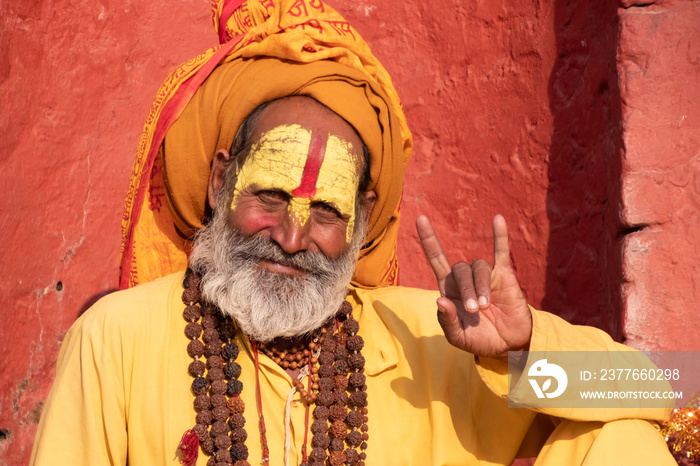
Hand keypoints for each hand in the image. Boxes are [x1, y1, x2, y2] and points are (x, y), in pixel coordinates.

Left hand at [416, 214, 530, 359]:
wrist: (508, 345)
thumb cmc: (478, 339)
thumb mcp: (457, 337)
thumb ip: (447, 321)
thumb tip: (440, 299)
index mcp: (450, 290)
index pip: (436, 259)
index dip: (429, 240)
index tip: (420, 219)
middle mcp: (465, 279)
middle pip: (459, 269)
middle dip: (466, 289)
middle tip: (475, 311)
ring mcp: (485, 275)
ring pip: (478, 266)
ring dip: (480, 286)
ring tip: (485, 306)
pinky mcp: (504, 276)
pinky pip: (501, 252)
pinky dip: (499, 236)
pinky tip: (498, 220)